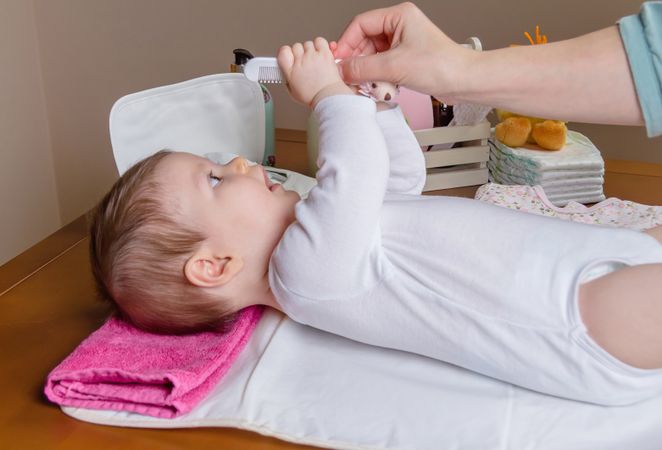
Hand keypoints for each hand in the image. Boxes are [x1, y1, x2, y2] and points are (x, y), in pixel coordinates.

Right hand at [278, 37, 353, 107]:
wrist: (328, 97)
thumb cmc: (313, 96)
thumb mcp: (293, 92)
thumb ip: (287, 79)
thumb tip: (285, 72)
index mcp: (291, 71)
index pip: (283, 51)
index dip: (287, 52)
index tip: (290, 55)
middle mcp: (300, 62)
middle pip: (296, 46)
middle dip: (300, 52)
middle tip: (306, 61)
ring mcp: (312, 56)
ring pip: (308, 44)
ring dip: (311, 50)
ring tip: (315, 59)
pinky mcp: (324, 54)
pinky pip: (320, 41)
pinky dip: (320, 45)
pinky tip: (321, 53)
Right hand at [332, 2, 473, 102]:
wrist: (463, 82)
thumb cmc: (442, 65)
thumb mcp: (394, 66)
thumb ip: (363, 68)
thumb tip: (341, 70)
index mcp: (399, 16)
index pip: (361, 24)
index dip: (347, 43)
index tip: (339, 61)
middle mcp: (400, 26)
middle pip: (365, 41)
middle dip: (358, 61)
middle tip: (350, 77)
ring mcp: (403, 43)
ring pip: (372, 56)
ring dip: (368, 72)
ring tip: (368, 85)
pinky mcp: (406, 59)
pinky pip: (382, 66)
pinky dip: (378, 77)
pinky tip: (380, 87)